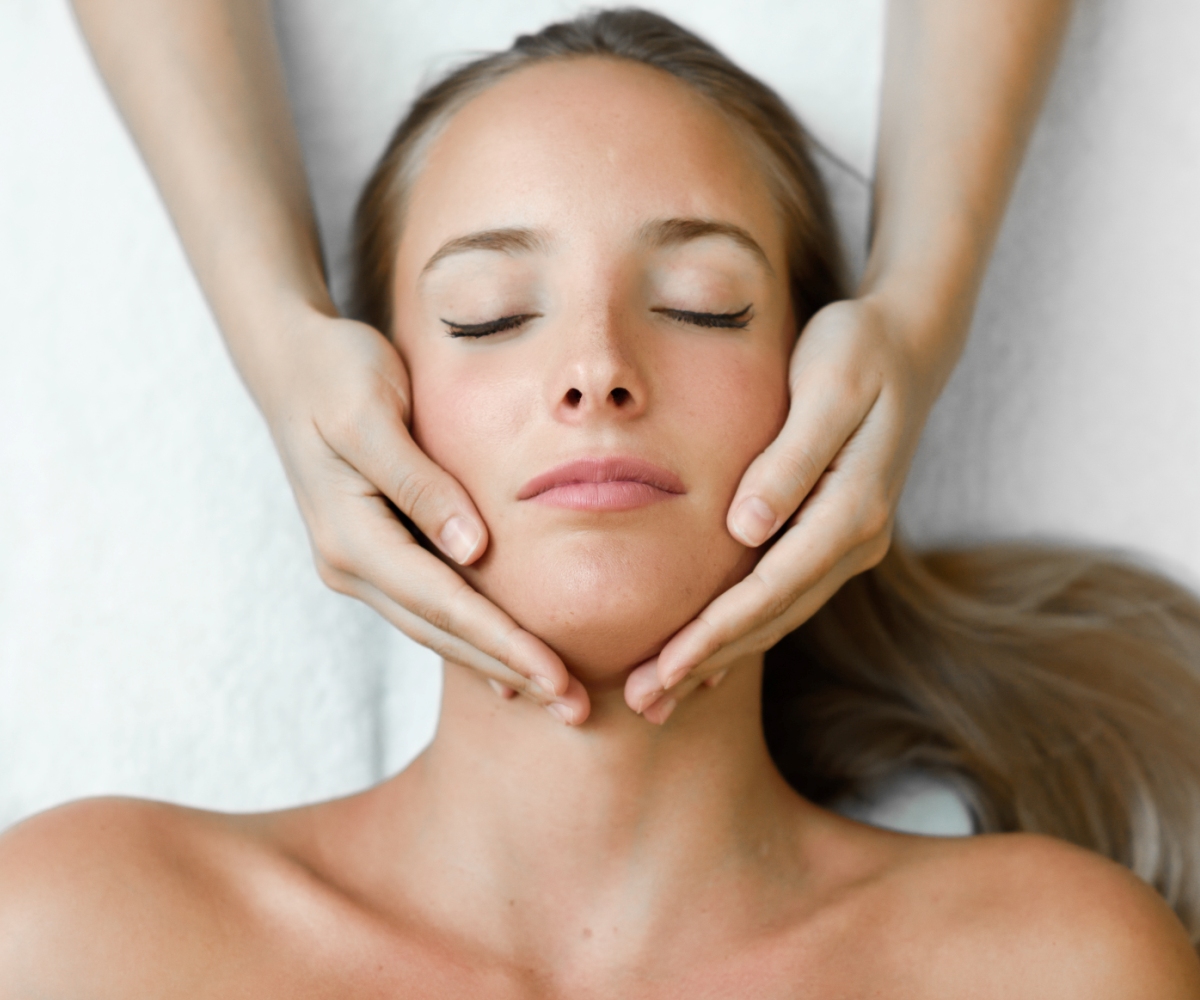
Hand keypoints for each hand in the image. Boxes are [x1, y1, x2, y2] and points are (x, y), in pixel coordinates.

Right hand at [259, 307, 590, 723]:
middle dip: (510, 672)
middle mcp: (351, 564)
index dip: (502, 643)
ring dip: (494, 664)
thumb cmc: (336, 374)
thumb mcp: (373, 415)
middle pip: (441, 633)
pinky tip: (506, 665)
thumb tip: (473, 549)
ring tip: (554, 699)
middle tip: (574, 711)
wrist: (291, 361)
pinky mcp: (375, 552)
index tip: (557, 677)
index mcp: (352, 536)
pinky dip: (470, 637)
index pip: (442, 604)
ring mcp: (359, 564)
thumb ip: (420, 483)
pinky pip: (428, 608)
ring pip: (435, 630)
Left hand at [625, 295, 941, 721]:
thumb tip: (745, 527)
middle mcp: (856, 540)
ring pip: (777, 616)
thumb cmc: (859, 353)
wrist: (908, 344)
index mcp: (853, 510)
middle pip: (771, 618)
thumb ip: (790, 460)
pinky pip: (783, 595)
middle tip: (642, 702)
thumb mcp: (827, 391)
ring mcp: (849, 543)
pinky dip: (743, 630)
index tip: (664, 668)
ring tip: (661, 695)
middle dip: (706, 662)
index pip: (771, 589)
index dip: (716, 633)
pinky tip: (707, 659)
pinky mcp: (833, 536)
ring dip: (719, 657)